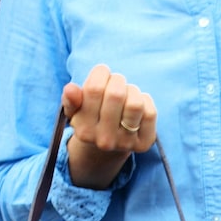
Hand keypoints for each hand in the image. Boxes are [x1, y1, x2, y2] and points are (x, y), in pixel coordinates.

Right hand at [62, 64, 157, 188]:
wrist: (108, 147)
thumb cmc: (91, 118)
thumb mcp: (76, 110)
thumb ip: (70, 99)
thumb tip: (70, 89)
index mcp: (84, 130)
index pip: (94, 89)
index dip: (101, 72)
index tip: (102, 73)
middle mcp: (104, 140)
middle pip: (116, 94)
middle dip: (117, 80)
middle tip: (116, 83)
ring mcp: (126, 143)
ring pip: (135, 104)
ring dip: (132, 90)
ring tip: (126, 92)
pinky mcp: (144, 143)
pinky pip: (150, 113)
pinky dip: (145, 101)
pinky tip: (137, 105)